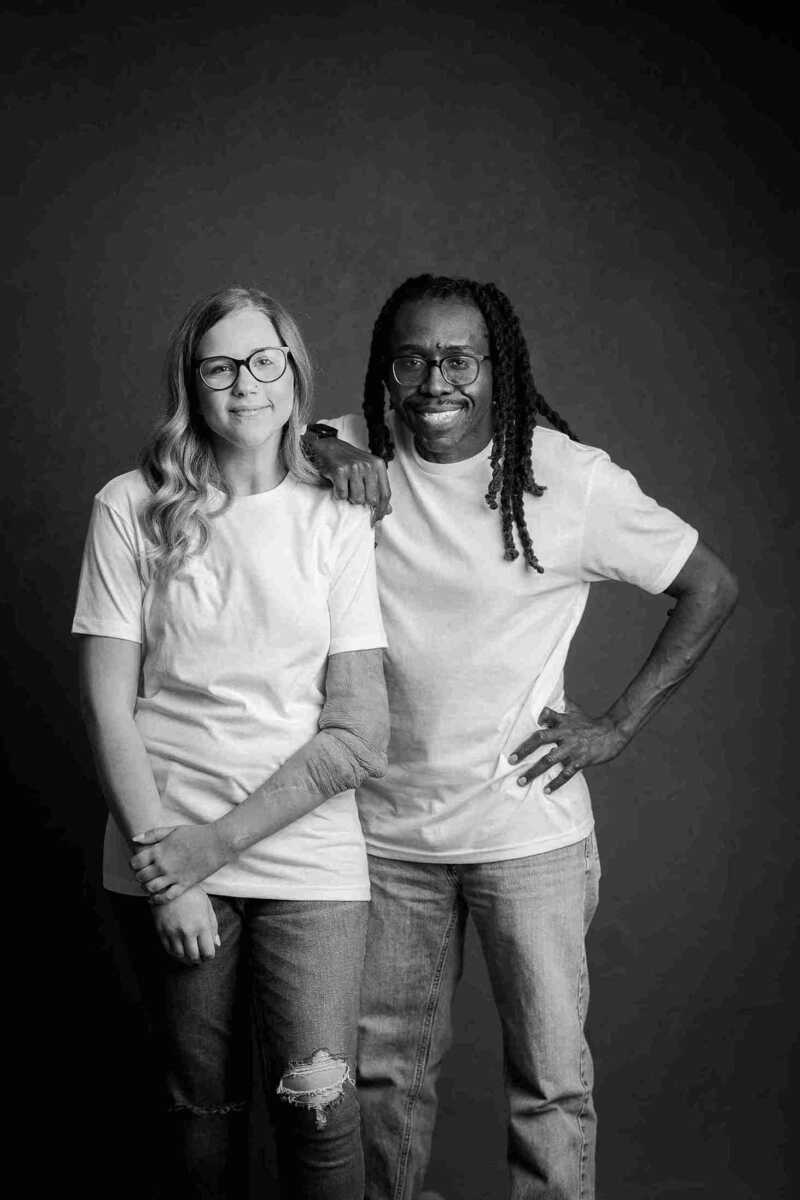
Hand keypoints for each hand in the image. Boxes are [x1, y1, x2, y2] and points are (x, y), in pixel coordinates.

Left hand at [130, 823, 229, 902]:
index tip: (139, 863)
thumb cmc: (196, 834)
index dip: (134, 864)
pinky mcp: (185, 885)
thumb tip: (133, 839)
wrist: (218, 843)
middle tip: (144, 874)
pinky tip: (154, 897)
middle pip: (141, 877)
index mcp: (159, 850)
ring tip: (149, 884)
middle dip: (140, 876)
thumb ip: (152, 834)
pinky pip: (166, 897)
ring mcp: (174, 876)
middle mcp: (164, 865)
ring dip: (146, 888)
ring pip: (151, 888)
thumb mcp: (172, 829)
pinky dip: (157, 899)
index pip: (135, 863)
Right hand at [151, 886, 220, 963]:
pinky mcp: (161, 931)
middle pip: (194, 956)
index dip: (209, 955)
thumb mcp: (207, 907)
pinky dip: (175, 953)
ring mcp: (173, 932)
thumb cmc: (192, 894)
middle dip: (198, 959)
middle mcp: (187, 931)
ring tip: (189, 954)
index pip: (208, 952)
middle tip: (199, 957)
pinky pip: (168, 949)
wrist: (169, 884)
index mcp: (202, 925)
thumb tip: (217, 944)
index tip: (208, 953)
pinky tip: (179, 949)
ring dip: (186, 958)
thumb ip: (213, 926)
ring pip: (180, 955)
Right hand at [301, 435, 391, 522]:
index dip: (381, 510)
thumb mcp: (367, 471)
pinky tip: (336, 485)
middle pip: (372, 500)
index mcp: (378, 465)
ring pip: (357, 499)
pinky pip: (342, 495)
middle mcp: (368, 465)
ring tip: (345, 487)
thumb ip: (378, 489)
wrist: (326, 447)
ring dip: (350, 498)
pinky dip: (338, 494)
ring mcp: (354, 467)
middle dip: (363, 503)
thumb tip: (388, 510)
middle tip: (354, 496)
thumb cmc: (348, 461)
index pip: (385, 494)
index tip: (377, 520)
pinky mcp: (340, 471)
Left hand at [508, 700, 627, 792]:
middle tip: (510, 760)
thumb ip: (560, 704)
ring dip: (533, 772)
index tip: (528, 724)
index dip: (538, 718)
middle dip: (524, 750)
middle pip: (541, 739)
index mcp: (563, 721)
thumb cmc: (589, 722)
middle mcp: (565, 734)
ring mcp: (572, 749)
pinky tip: (545, 790)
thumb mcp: (574, 710)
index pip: (547, 716)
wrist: (612, 733)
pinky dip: (555, 783)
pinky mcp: (580, 761)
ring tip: (521, 781)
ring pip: (549, 760)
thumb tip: (549, 691)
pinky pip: (565, 774)